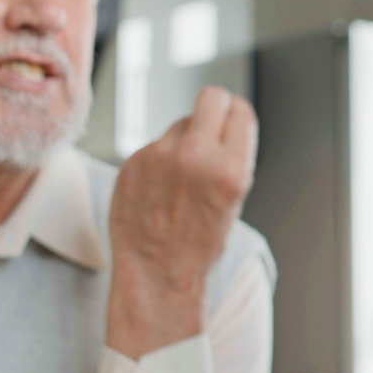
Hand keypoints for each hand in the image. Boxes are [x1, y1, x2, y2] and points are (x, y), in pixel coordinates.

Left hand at [107, 85, 256, 358]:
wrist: (157, 275)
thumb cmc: (199, 245)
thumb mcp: (234, 200)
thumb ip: (230, 157)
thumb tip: (223, 120)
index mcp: (230, 170)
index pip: (240, 110)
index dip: (236, 116)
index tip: (232, 123)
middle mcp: (195, 157)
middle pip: (210, 97)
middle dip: (214, 108)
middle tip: (210, 128)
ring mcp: (159, 157)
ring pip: (180, 124)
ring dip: (184, 140)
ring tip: (180, 179)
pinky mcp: (133, 162)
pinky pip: (155, 146)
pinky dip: (159, 161)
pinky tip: (159, 189)